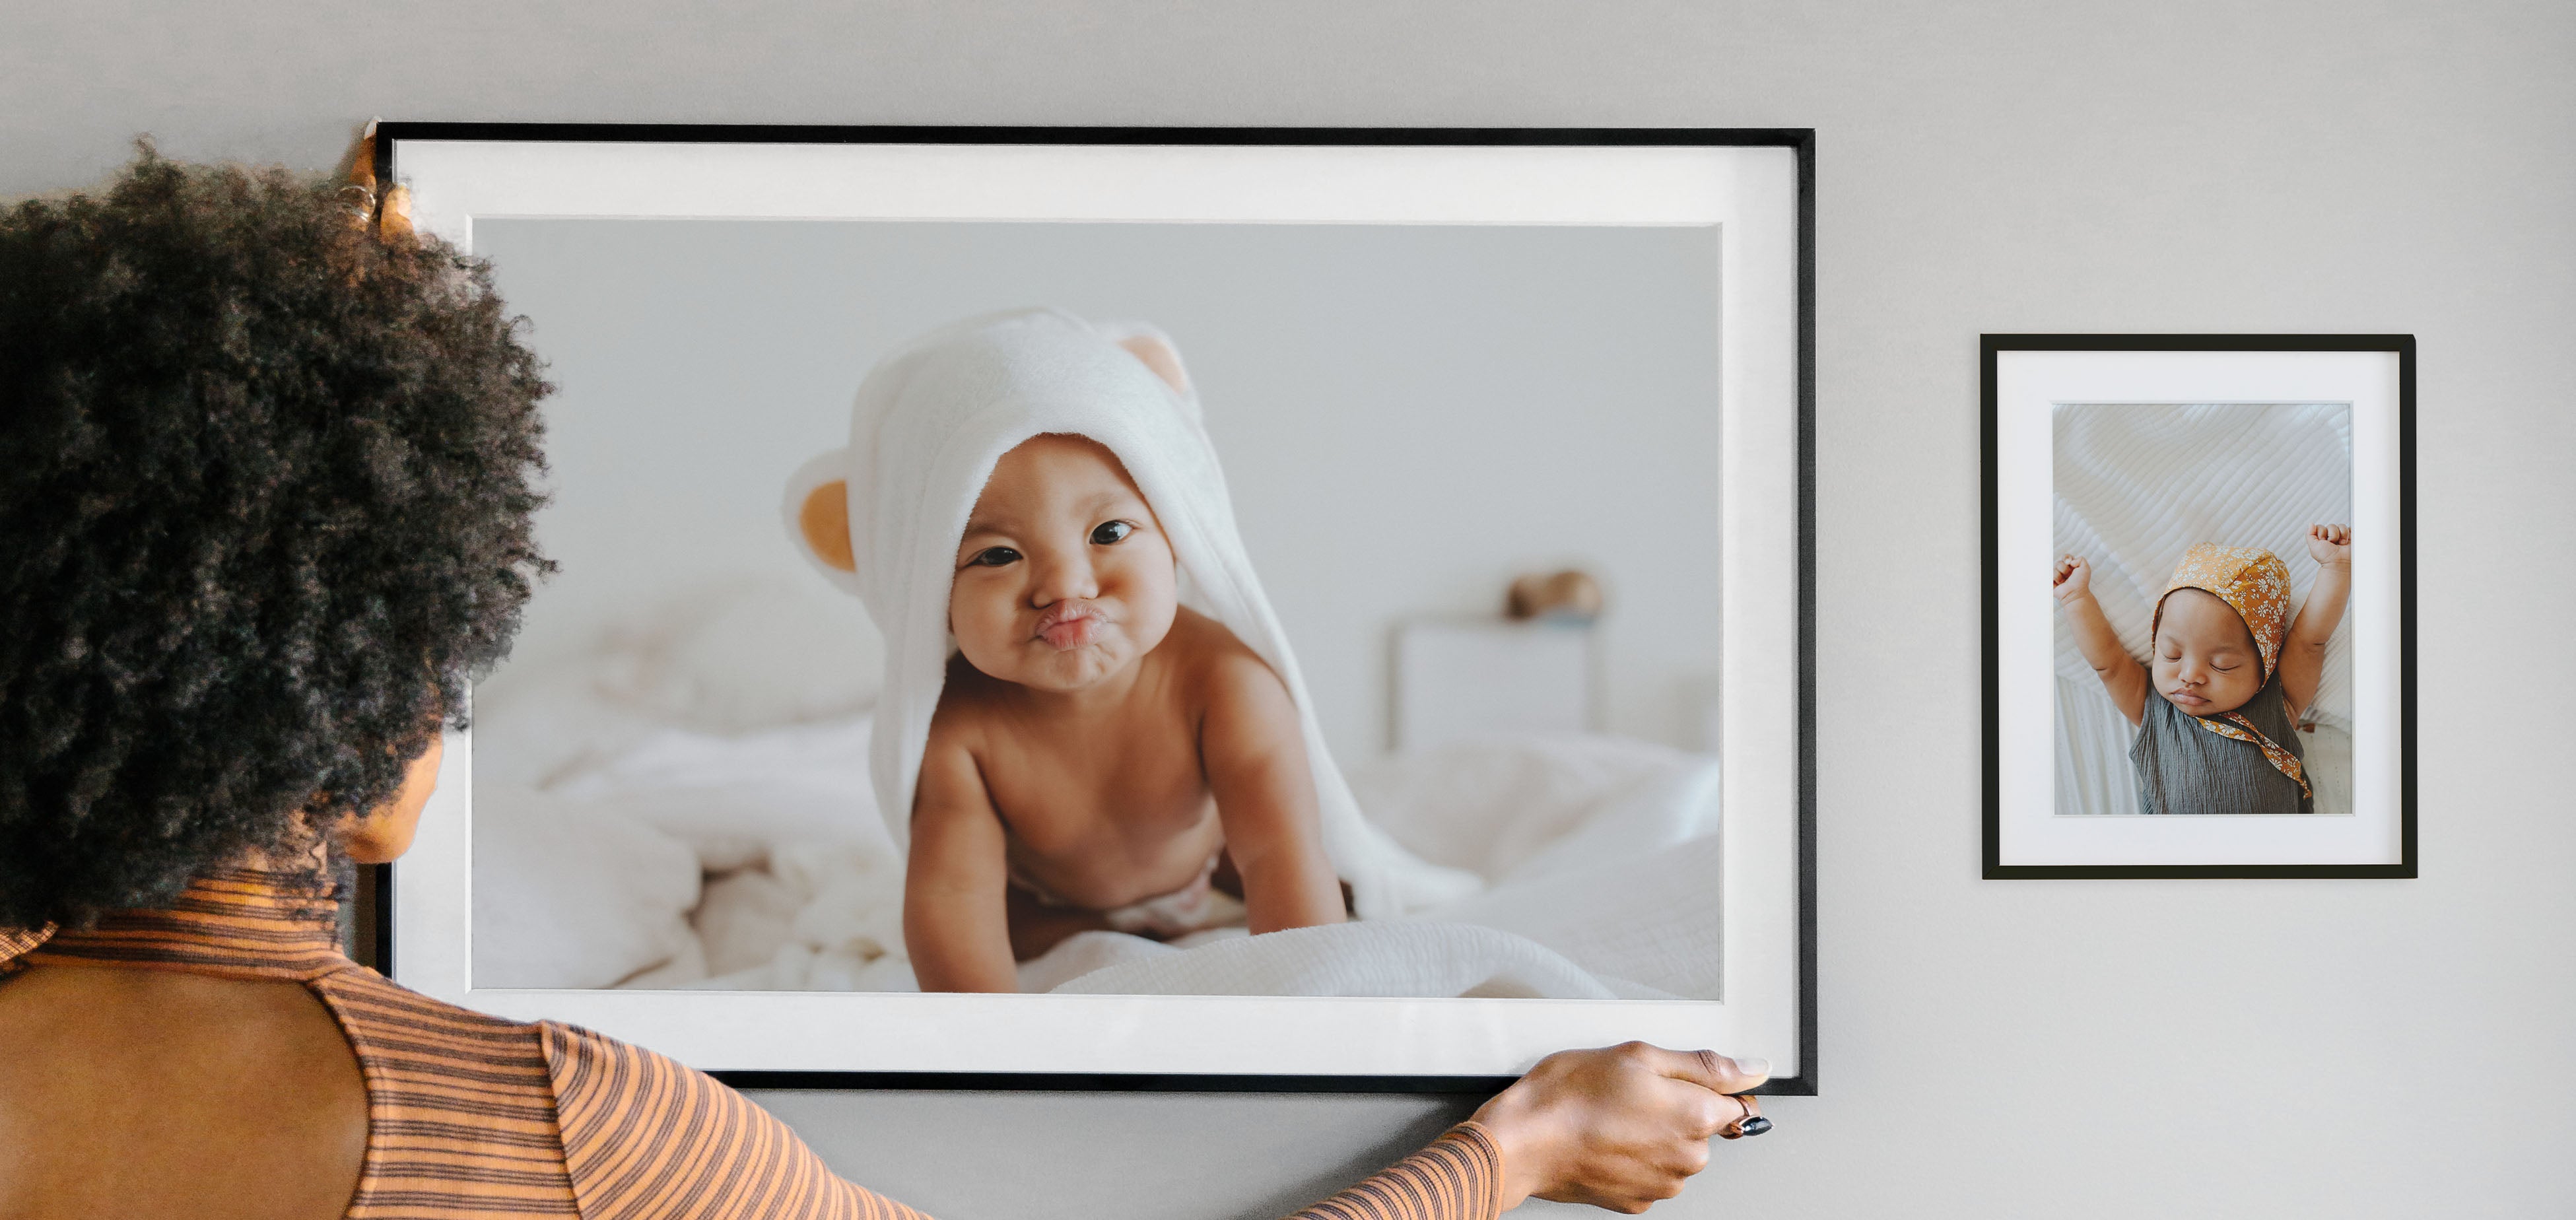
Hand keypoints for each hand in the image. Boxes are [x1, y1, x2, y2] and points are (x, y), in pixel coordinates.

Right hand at [1470, 1042, 1769, 1212]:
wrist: (1523, 1141)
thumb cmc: (1570, 1095)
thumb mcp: (1639, 1056)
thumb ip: (1705, 1065)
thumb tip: (1753, 1069)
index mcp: (1695, 1117)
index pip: (1739, 1105)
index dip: (1710, 1088)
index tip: (1681, 1082)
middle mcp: (1687, 1158)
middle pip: (1703, 1129)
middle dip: (1677, 1109)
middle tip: (1631, 1090)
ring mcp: (1662, 1184)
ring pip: (1675, 1152)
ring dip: (1654, 1134)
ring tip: (1611, 1115)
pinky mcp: (1636, 1201)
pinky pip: (1650, 1173)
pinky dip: (1634, 1157)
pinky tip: (1605, 1139)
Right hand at [2052, 554, 2093, 604]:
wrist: (2075, 593)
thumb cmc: (2081, 582)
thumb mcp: (2085, 568)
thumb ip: (2081, 559)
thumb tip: (2070, 561)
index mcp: (2071, 566)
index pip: (2065, 557)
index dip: (2067, 558)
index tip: (2071, 563)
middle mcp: (2064, 570)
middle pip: (2059, 562)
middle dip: (2065, 568)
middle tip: (2069, 575)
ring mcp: (2057, 576)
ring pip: (2054, 568)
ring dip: (2061, 575)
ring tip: (2065, 581)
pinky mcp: (2051, 581)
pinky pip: (2050, 575)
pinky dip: (2056, 579)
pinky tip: (2060, 584)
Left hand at [2306, 524, 2351, 568]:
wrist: (2339, 563)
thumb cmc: (2326, 558)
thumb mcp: (2313, 546)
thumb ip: (2309, 534)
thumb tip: (2311, 523)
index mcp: (2321, 538)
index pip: (2320, 527)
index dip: (2321, 533)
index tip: (2322, 542)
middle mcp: (2331, 537)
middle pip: (2331, 526)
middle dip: (2331, 535)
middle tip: (2332, 544)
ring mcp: (2341, 536)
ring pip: (2340, 526)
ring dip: (2339, 535)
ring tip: (2339, 544)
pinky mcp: (2349, 537)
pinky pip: (2348, 528)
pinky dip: (2346, 534)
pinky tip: (2345, 542)